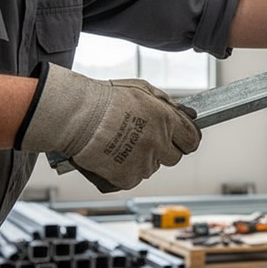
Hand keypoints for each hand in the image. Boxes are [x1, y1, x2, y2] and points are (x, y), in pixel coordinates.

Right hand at [17, 63, 201, 192]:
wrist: (74, 115)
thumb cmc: (105, 99)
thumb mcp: (143, 90)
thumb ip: (169, 104)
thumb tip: (187, 114)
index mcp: (167, 121)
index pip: (192, 140)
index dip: (185, 140)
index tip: (180, 139)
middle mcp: (159, 143)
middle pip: (174, 157)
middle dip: (163, 149)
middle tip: (143, 139)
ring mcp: (144, 162)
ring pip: (153, 167)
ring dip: (143, 159)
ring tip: (122, 144)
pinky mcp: (127, 177)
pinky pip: (134, 178)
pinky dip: (125, 171)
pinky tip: (113, 156)